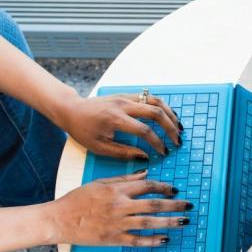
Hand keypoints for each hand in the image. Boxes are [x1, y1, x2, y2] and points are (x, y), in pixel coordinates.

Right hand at [44, 170, 192, 245]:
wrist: (59, 219)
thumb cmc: (78, 199)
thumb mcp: (101, 182)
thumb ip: (125, 178)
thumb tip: (146, 173)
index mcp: (116, 190)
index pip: (147, 185)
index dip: (164, 187)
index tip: (175, 189)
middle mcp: (120, 206)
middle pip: (153, 204)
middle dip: (174, 204)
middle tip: (189, 205)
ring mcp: (117, 224)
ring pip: (150, 222)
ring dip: (169, 222)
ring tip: (184, 221)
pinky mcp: (113, 239)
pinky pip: (137, 241)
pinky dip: (153, 241)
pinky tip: (166, 240)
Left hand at [57, 92, 182, 158]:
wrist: (72, 110)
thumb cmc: (83, 130)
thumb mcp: (98, 147)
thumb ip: (123, 152)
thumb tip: (145, 156)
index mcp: (115, 119)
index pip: (144, 130)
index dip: (157, 142)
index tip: (164, 152)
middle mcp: (123, 105)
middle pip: (155, 112)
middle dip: (170, 127)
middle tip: (178, 140)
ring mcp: (126, 97)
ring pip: (156, 101)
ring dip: (171, 114)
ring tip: (179, 127)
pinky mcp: (127, 95)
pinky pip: (150, 98)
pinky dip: (163, 107)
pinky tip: (169, 116)